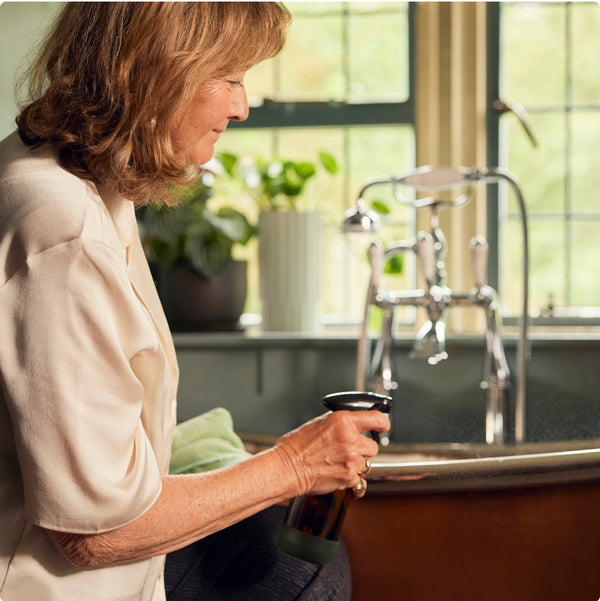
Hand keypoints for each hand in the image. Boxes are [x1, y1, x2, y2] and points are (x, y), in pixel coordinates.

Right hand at [273, 410, 389, 496]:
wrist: (287, 468)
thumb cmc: (295, 446)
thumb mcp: (317, 423)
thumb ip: (339, 424)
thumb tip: (351, 426)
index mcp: (343, 421)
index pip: (376, 418)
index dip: (383, 424)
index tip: (383, 426)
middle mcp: (350, 438)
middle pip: (373, 446)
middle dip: (362, 450)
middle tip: (346, 452)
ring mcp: (351, 459)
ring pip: (367, 464)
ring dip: (357, 465)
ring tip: (338, 464)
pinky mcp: (349, 477)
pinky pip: (360, 481)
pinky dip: (352, 480)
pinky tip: (338, 475)